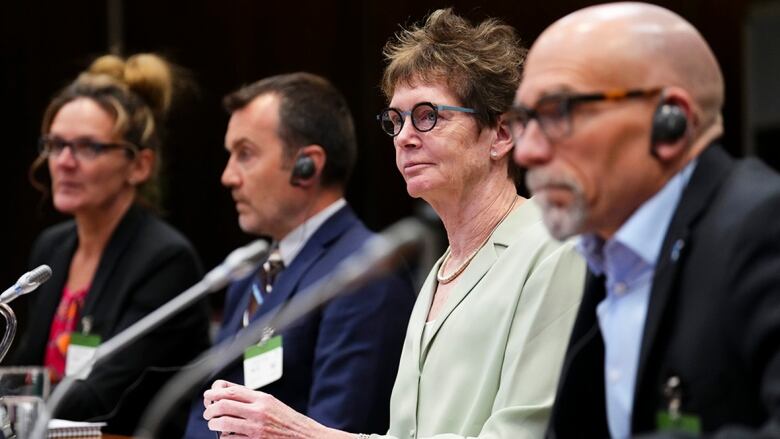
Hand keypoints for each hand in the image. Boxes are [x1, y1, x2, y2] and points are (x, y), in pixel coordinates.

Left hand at [202, 380, 328, 438]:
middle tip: (208, 413)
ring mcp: (256, 428)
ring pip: (223, 423)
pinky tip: (225, 435)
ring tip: (213, 424)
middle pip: (224, 405)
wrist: (305, 437)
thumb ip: (251, 397)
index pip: (232, 391)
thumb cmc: (287, 420)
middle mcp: (259, 411)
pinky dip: (224, 437)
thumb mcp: (272, 403)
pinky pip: (230, 438)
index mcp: (263, 399)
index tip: (208, 396)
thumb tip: (226, 391)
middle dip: (210, 409)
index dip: (215, 393)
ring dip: (213, 423)